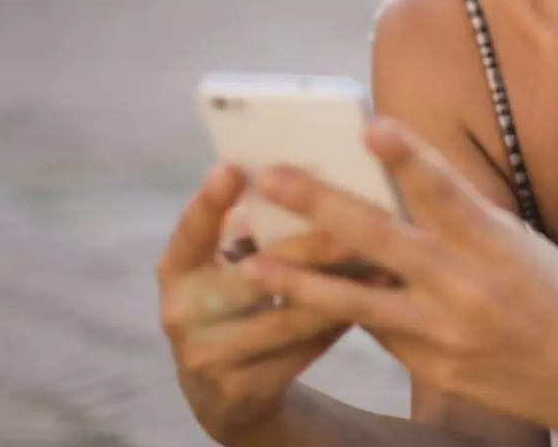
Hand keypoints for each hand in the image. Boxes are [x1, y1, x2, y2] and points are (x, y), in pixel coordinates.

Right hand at [156, 165, 354, 442]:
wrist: (224, 389)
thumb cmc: (237, 298)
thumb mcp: (227, 264)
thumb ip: (253, 228)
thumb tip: (307, 180)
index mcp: (176, 271)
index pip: (190, 233)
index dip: (209, 203)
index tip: (233, 168)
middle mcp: (182, 314)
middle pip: (250, 278)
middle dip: (305, 251)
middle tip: (351, 226)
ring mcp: (209, 357)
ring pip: (286, 319)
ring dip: (338, 290)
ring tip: (381, 261)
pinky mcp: (243, 390)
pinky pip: (303, 351)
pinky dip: (340, 321)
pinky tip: (376, 299)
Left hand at [240, 119, 557, 443]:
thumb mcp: (525, 248)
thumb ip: (466, 227)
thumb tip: (403, 200)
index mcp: (498, 244)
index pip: (445, 190)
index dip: (408, 156)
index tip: (369, 124)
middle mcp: (467, 286)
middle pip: (381, 240)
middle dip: (320, 206)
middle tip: (269, 177)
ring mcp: (445, 333)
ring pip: (357, 301)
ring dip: (299, 277)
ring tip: (252, 259)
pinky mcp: (432, 368)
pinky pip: (378, 332)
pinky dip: (342, 309)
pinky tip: (302, 294)